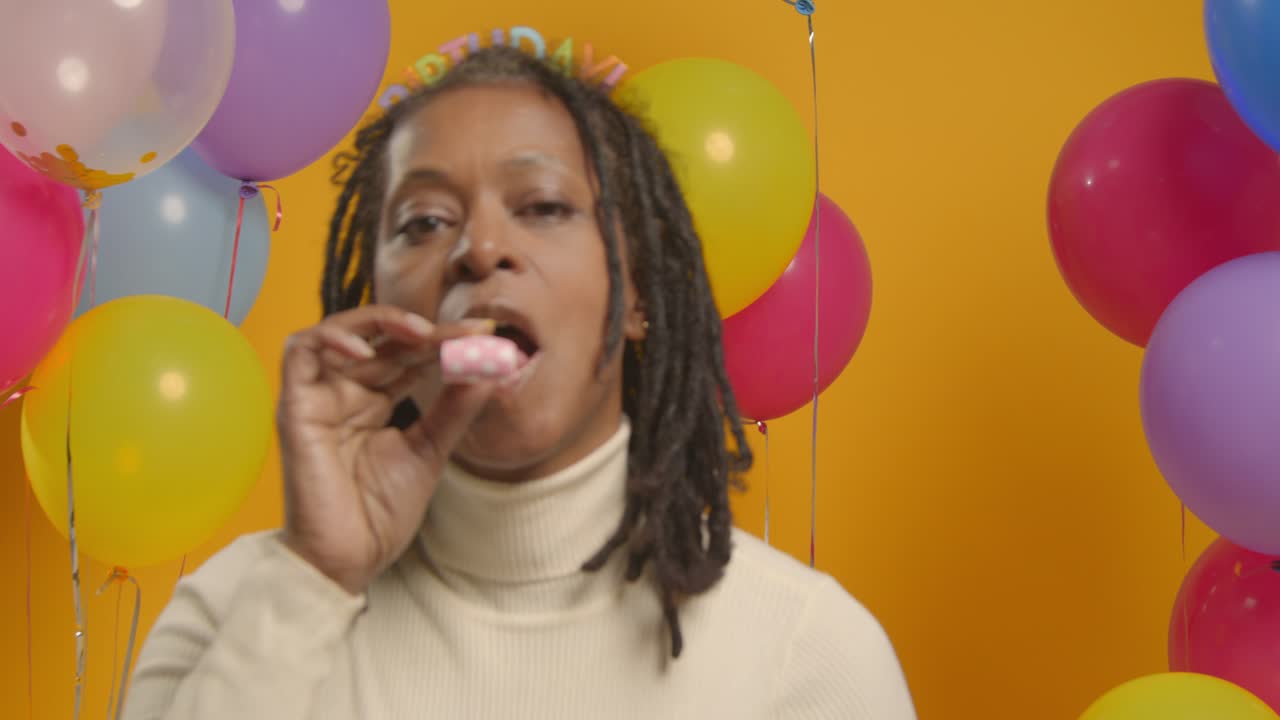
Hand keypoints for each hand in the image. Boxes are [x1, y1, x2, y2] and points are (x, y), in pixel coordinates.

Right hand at [276, 304, 495, 594]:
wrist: (349, 559)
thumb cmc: (381, 513)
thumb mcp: (430, 450)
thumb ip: (454, 409)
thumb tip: (489, 368)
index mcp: (375, 400)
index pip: (410, 355)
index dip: (446, 341)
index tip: (486, 337)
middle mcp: (345, 392)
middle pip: (385, 341)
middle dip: (431, 331)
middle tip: (471, 331)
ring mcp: (319, 397)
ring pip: (340, 332)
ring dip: (381, 322)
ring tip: (423, 333)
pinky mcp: (294, 407)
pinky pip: (299, 352)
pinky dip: (331, 339)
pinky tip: (367, 352)